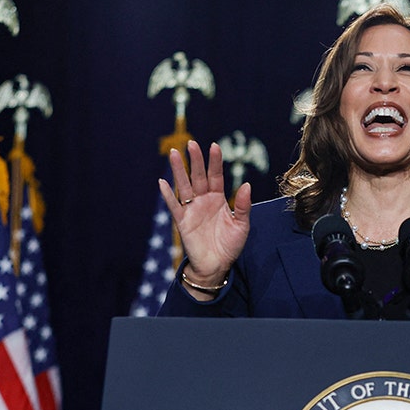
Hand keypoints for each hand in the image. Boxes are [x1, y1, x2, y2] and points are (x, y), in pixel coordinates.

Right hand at [158, 140, 251, 288]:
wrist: (217, 266)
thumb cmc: (230, 245)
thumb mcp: (242, 225)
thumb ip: (244, 206)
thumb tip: (247, 185)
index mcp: (218, 199)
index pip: (216, 176)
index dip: (214, 162)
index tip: (214, 146)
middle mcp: (203, 201)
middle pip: (198, 176)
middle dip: (195, 160)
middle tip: (191, 143)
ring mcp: (192, 210)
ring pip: (184, 186)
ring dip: (179, 171)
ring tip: (174, 154)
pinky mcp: (183, 222)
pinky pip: (174, 206)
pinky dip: (168, 195)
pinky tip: (163, 182)